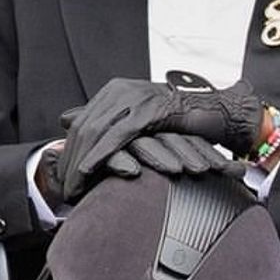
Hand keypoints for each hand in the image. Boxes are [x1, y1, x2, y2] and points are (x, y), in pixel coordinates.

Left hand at [58, 78, 263, 200]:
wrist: (215, 112)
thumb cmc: (180, 122)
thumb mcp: (138, 119)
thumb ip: (105, 118)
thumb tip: (66, 118)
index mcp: (115, 90)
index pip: (82, 122)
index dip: (69, 151)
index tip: (64, 177)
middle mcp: (120, 90)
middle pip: (84, 127)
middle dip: (70, 161)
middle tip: (65, 189)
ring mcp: (134, 98)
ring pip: (96, 132)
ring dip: (81, 164)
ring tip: (74, 187)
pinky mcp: (148, 111)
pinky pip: (117, 136)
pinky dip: (100, 155)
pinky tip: (89, 171)